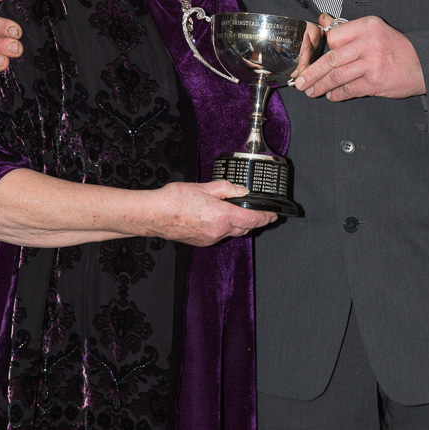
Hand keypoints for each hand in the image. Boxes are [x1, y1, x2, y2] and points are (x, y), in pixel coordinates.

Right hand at [143, 180, 277, 245]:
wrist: (154, 215)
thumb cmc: (174, 200)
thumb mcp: (204, 187)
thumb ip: (226, 189)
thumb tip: (241, 191)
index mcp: (222, 216)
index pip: (253, 220)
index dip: (266, 217)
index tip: (274, 215)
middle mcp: (218, 231)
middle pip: (245, 228)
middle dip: (253, 221)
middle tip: (258, 211)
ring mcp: (210, 239)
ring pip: (232, 232)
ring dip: (237, 224)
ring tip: (234, 211)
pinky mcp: (201, 242)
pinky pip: (219, 235)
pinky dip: (224, 227)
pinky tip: (216, 217)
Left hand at [293, 13, 425, 101]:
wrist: (424, 66)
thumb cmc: (398, 49)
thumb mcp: (375, 31)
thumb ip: (348, 28)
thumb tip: (323, 20)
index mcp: (368, 26)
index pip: (334, 37)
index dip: (323, 50)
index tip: (312, 59)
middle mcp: (369, 42)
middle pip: (331, 58)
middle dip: (312, 73)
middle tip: (302, 81)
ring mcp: (372, 63)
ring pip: (337, 76)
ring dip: (321, 86)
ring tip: (312, 91)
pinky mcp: (375, 82)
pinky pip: (349, 89)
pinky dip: (337, 94)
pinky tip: (331, 95)